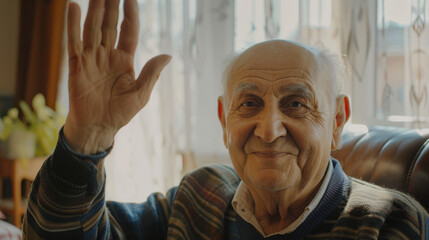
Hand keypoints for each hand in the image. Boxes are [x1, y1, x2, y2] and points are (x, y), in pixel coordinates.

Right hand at [63, 0, 170, 153]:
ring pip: (93, 29)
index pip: (129, 32)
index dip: (130, 15)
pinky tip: (73, 7)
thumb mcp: (141, 94)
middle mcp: (108, 55)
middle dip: (112, 6)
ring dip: (95, 10)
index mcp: (125, 60)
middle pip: (110, 25)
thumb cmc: (121, 112)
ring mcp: (92, 59)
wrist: (99, 127)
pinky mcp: (77, 66)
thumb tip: (168, 55)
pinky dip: (73, 25)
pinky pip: (74, 42)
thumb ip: (152, 73)